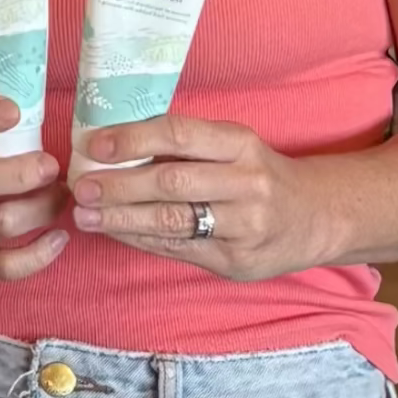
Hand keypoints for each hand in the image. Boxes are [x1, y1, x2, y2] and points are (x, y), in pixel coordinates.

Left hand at [71, 115, 332, 280]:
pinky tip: (115, 233)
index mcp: (241, 144)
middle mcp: (246, 183)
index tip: (95, 145)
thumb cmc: (259, 174)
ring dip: (122, 219)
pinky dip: (141, 241)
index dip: (133, 139)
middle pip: (171, 183)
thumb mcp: (235, 146)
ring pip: (172, 221)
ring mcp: (244, 226)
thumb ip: (186, 147)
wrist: (316, 217)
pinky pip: (179, 249)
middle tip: (81, 187)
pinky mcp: (236, 261)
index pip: (180, 136)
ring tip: (86, 215)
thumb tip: (113, 144)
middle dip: (119, 186)